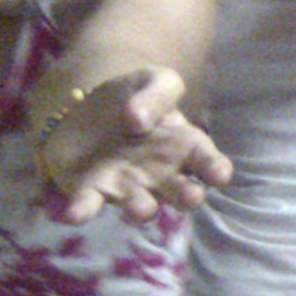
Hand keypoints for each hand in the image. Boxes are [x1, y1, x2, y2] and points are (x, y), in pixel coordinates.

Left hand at [38, 68, 233, 224]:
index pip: (206, 160)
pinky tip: (75, 215)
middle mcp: (161, 173)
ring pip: (140, 202)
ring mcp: (127, 184)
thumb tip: (138, 121)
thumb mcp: (153, 80)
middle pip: (179, 189)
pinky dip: (83, 210)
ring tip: (142, 210)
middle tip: (191, 197)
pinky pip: (89, 202)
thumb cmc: (134, 98)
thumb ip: (157, 94)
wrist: (85, 107)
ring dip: (142, 208)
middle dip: (187, 195)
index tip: (219, 175)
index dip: (215, 169)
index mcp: (183, 145)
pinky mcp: (91, 189)